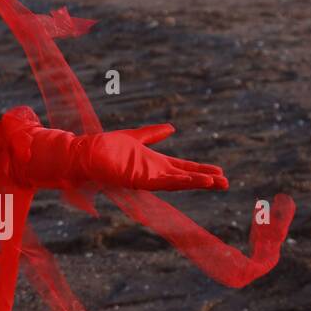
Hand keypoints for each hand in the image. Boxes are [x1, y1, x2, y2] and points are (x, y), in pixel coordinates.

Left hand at [69, 125, 227, 191]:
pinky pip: (160, 182)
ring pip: (177, 181)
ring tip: (216, 183)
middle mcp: (153, 172)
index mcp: (154, 162)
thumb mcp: (135, 137)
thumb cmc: (106, 147)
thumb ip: (153, 133)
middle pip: (184, 177)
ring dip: (195, 182)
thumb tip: (171, 128)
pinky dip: (177, 181)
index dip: (200, 170)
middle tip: (226, 183)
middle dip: (204, 180)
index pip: (183, 167)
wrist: (84, 152)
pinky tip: (191, 180)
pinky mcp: (137, 179)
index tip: (219, 172)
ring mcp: (146, 177)